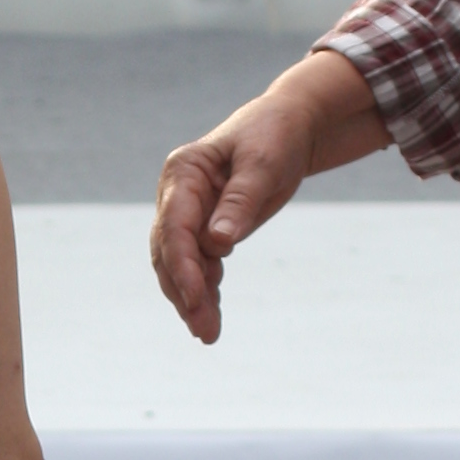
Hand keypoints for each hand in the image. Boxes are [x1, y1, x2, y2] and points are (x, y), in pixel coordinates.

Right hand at [148, 54, 386, 343]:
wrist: (289, 125)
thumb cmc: (275, 136)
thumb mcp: (263, 164)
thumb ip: (239, 202)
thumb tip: (217, 244)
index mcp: (183, 173)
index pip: (174, 227)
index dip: (183, 266)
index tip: (196, 300)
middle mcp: (177, 195)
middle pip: (170, 252)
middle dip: (184, 292)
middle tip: (203, 331)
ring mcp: (188, 213)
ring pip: (181, 264)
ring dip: (192, 299)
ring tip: (208, 334)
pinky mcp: (206, 228)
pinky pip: (201, 265)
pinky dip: (205, 290)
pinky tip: (211, 317)